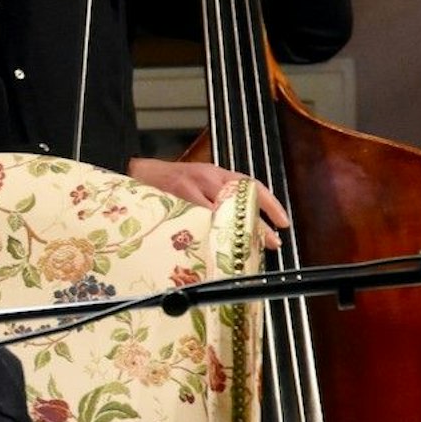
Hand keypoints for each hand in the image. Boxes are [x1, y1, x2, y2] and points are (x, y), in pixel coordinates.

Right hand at [126, 156, 287, 248]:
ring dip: (238, 232)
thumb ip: (217, 197)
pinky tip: (216, 246)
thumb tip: (241, 224)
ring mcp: (192, 188)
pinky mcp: (176, 200)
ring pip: (223, 213)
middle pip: (242, 202)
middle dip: (259, 225)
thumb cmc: (168, 182)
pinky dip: (211, 233)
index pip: (251, 186)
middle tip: (273, 243)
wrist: (137, 172)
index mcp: (216, 173)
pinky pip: (199, 219)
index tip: (283, 223)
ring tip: (248, 249)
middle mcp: (208, 177)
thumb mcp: (198, 182)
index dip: (270, 204)